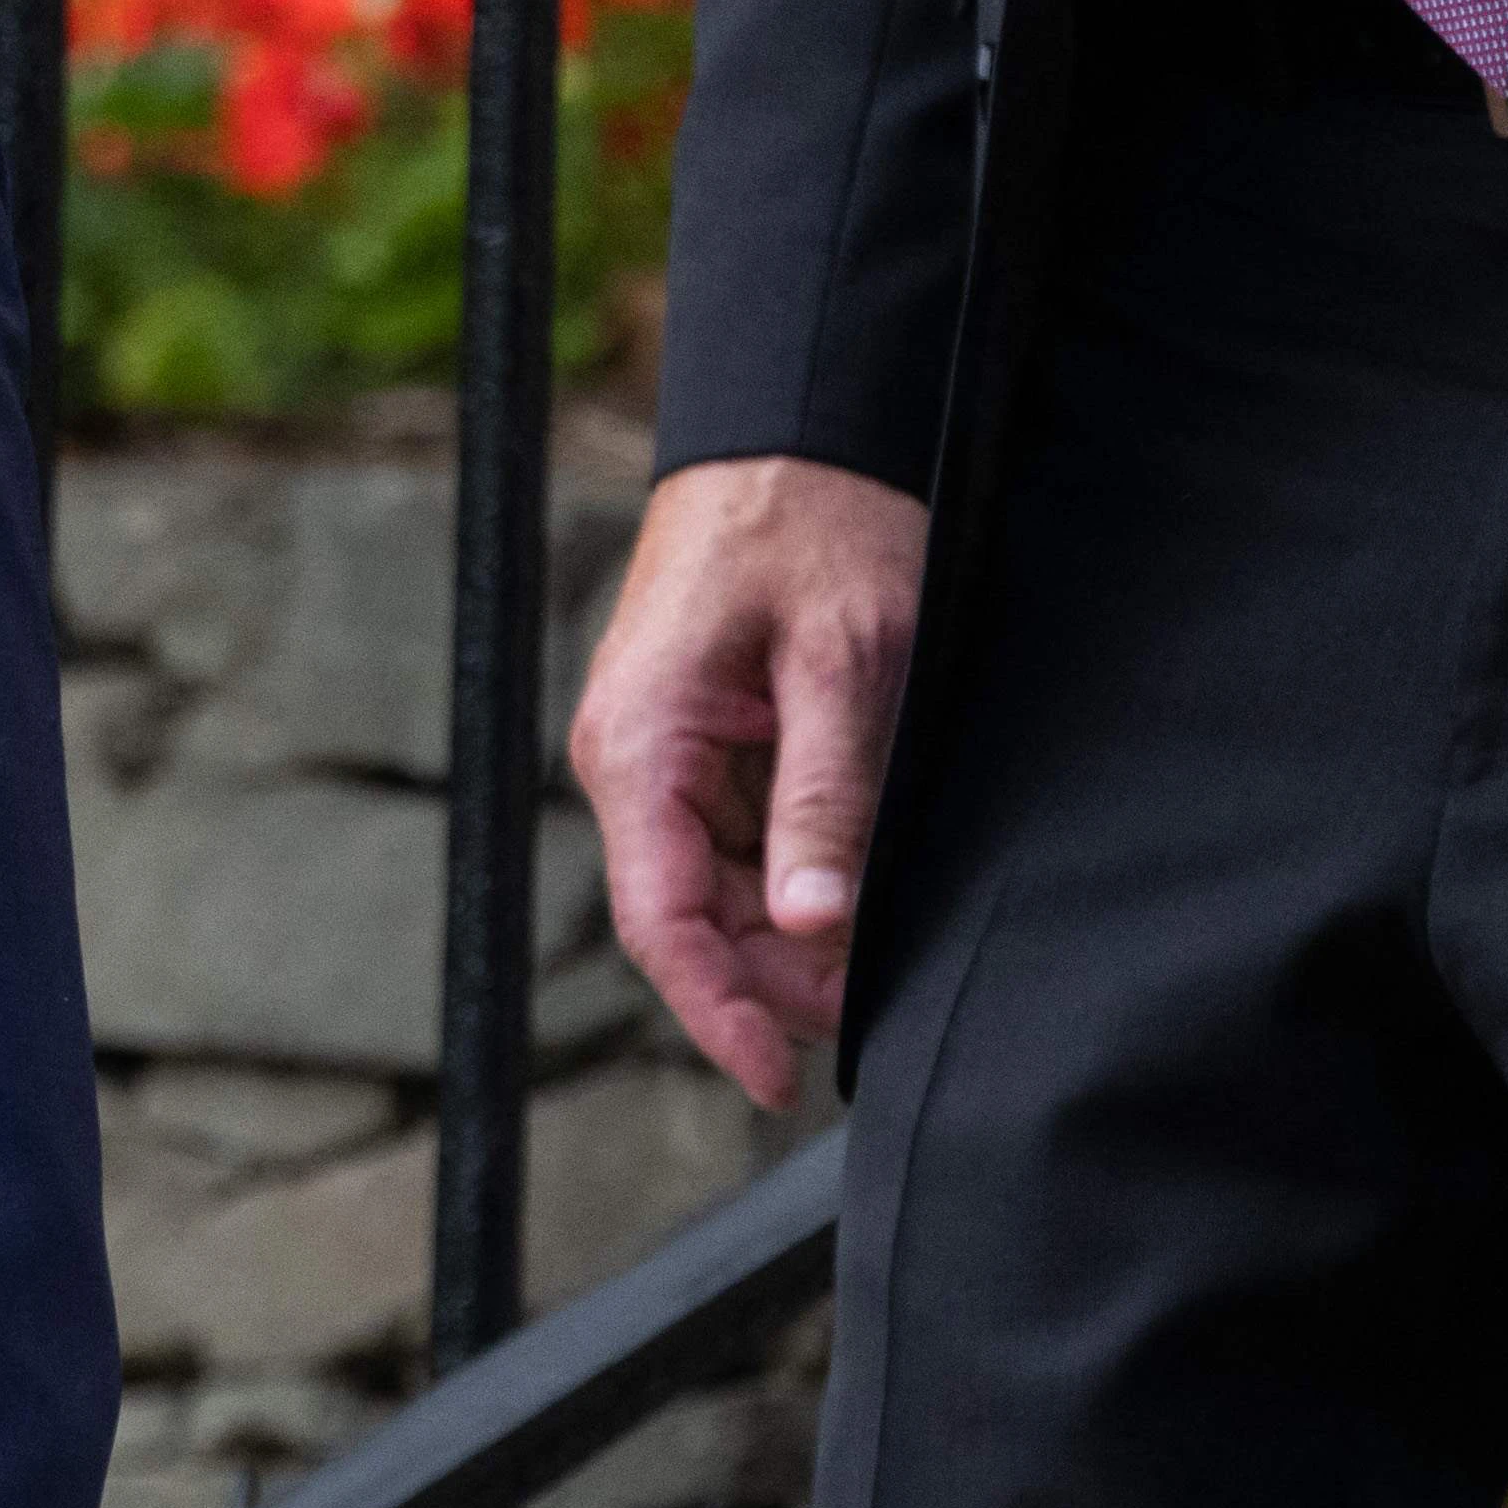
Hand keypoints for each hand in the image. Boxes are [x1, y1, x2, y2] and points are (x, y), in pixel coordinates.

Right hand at [569, 453, 931, 1111]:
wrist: (798, 429)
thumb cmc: (814, 524)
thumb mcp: (844, 661)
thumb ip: (826, 795)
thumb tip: (813, 923)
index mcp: (640, 748)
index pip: (661, 922)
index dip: (719, 1012)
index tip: (775, 1079)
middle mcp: (633, 762)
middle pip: (689, 917)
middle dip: (774, 977)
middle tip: (871, 1005)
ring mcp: (664, 751)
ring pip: (716, 885)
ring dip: (789, 929)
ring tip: (874, 950)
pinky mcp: (702, 736)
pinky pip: (737, 835)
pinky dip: (794, 874)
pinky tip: (852, 886)